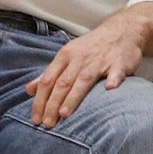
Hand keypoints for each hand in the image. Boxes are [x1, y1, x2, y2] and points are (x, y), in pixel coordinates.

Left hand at [26, 8, 150, 128]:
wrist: (123, 29)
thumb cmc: (92, 46)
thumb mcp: (68, 55)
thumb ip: (50, 73)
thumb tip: (29, 90)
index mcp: (65, 56)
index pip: (48, 80)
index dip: (40, 100)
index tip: (35, 119)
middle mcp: (80, 58)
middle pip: (63, 83)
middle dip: (52, 104)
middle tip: (47, 124)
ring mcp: (100, 60)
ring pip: (83, 80)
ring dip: (73, 97)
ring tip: (64, 114)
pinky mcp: (119, 62)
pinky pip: (116, 72)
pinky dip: (113, 79)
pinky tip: (109, 89)